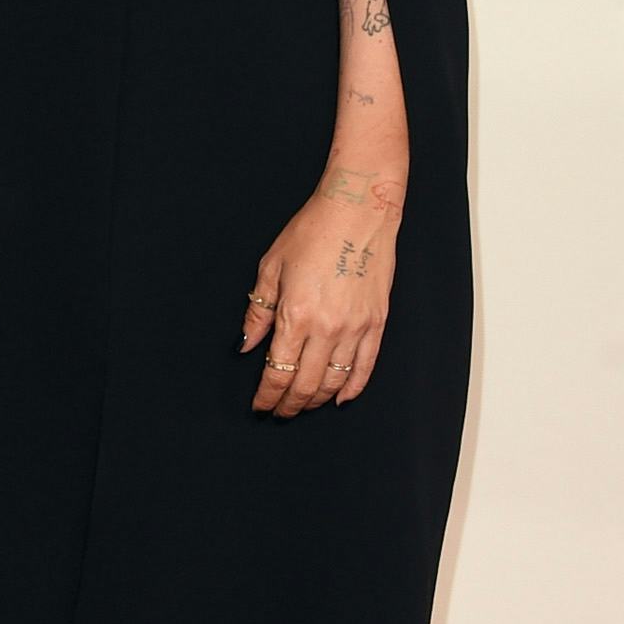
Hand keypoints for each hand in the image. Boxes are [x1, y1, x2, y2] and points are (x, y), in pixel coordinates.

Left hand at [241, 167, 402, 416]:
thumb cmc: (312, 232)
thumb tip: (247, 346)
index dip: (266, 396)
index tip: (260, 405)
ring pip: (335, 381)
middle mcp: (326, 328)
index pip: (277, 372)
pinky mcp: (376, 323)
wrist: (358, 211)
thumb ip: (258, 313)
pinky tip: (340, 398)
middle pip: (305, 384)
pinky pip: (365, 367)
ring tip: (303, 405)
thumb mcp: (271, 267)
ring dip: (316, 399)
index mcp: (295, 315)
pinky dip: (353, 388)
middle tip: (278, 412)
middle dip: (289, 404)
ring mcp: (355, 328)